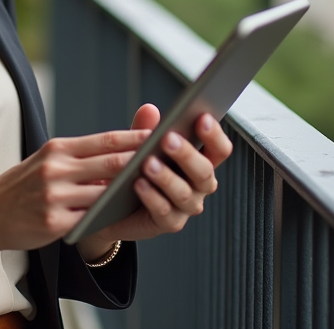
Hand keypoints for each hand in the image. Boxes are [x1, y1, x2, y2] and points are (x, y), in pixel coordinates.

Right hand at [0, 127, 150, 270]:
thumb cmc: (22, 186)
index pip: (105, 140)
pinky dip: (111, 216)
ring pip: (105, 192)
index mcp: (58, 149)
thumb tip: (119, 151)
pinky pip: (91, 219)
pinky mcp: (55, 222)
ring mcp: (55, 196)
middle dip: (142, 161)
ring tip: (155, 188)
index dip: (135, 138)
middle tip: (169, 160)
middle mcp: (57, 168)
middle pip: (110, 162)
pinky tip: (126, 215)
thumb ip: (79, 156)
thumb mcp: (46, 160)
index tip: (160, 136)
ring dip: (130, 191)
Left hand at [77, 103, 233, 258]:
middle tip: (169, 139)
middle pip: (204, 171)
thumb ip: (145, 128)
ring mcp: (186, 207)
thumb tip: (149, 109)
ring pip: (184, 193)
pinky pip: (164, 211)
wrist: (114, 205)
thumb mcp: (138, 145)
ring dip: (166, 177)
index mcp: (200, 162)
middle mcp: (199, 186)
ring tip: (148, 162)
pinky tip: (138, 183)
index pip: (219, 149)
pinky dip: (152, 197)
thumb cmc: (135, 169)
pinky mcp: (169, 223)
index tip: (202, 117)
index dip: (214, 135)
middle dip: (187, 154)